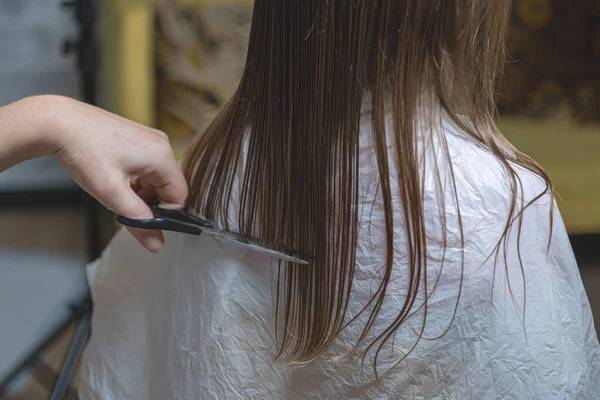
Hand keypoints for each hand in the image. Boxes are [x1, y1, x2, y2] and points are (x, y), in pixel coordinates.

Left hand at [42, 96, 187, 252]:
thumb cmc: (84, 152)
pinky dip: (135, 179)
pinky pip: (148, 167)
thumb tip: (157, 245)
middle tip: (122, 204)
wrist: (59, 123)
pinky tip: (114, 178)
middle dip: (149, 202)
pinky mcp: (140, 138)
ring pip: (157, 179)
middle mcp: (162, 145)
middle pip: (168, 187)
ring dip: (140, 191)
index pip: (179, 197)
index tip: (142, 220)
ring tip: (114, 189)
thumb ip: (139, 221)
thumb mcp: (112, 194)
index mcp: (163, 156)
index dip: (163, 214)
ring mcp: (151, 139)